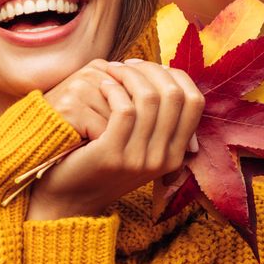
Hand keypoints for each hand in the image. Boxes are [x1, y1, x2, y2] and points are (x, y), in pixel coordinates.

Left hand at [29, 59, 203, 220]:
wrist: (68, 199)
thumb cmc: (100, 164)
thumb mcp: (139, 147)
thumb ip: (158, 123)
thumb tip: (171, 79)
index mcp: (176, 154)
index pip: (194, 101)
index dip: (175, 76)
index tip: (149, 68)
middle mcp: (163, 159)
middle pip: (175, 95)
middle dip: (152, 70)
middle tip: (127, 64)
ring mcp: (140, 159)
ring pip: (150, 98)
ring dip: (130, 75)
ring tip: (111, 70)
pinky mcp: (113, 155)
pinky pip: (124, 109)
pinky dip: (115, 90)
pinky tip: (103, 85)